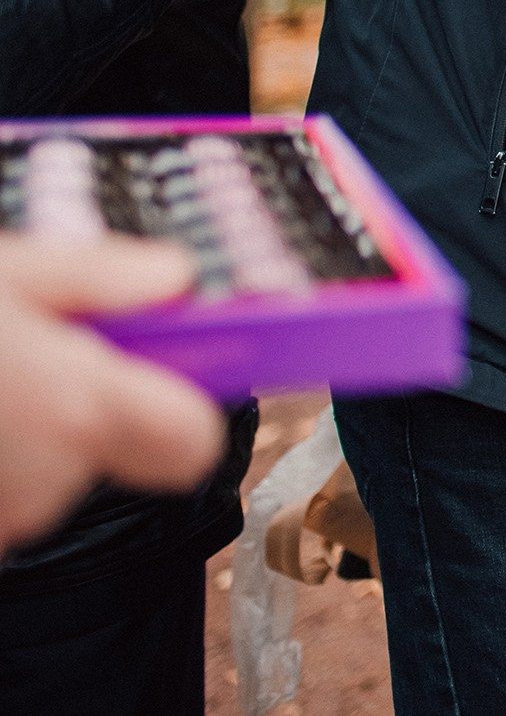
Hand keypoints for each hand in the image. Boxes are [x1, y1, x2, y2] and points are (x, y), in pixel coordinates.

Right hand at [0, 236, 225, 552]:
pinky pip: (6, 499)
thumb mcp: (6, 272)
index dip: (184, 413)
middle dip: (83, 418)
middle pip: (114, 455)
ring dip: (26, 444)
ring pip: (49, 478)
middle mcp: (48, 482)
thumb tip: (177, 276)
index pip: (194, 444)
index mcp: (79, 412)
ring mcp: (2, 524)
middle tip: (30, 367)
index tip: (148, 377)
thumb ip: (95, 276)